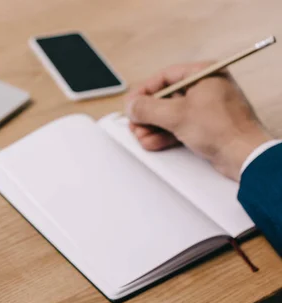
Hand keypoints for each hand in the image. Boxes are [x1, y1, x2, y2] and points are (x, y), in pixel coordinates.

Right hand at [125, 62, 270, 180]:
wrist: (244, 155)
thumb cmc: (224, 128)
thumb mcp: (177, 115)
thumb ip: (148, 108)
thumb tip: (132, 105)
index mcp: (203, 74)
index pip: (164, 77)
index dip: (144, 91)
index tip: (131, 103)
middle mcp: (205, 88)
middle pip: (164, 98)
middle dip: (147, 114)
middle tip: (136, 123)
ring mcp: (205, 109)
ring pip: (169, 115)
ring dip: (152, 127)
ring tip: (142, 136)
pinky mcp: (205, 127)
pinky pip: (177, 126)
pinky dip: (163, 134)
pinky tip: (153, 141)